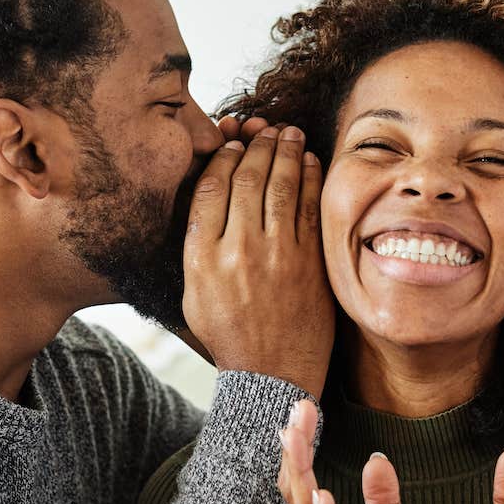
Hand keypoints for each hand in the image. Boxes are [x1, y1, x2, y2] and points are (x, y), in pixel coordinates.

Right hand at [182, 120, 333, 397]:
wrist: (271, 375)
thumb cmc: (229, 336)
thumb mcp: (193, 295)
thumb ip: (196, 247)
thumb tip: (209, 199)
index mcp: (201, 258)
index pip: (210, 189)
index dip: (222, 159)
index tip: (231, 145)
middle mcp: (237, 251)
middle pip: (246, 179)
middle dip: (256, 145)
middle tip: (264, 128)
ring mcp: (277, 255)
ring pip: (280, 186)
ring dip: (284, 151)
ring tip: (287, 132)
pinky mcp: (309, 262)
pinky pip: (310, 207)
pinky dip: (310, 178)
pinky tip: (309, 161)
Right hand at [279, 406, 455, 503]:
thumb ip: (384, 500)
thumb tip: (375, 458)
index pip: (310, 482)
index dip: (304, 447)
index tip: (304, 410)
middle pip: (300, 490)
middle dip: (296, 450)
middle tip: (296, 410)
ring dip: (299, 476)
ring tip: (294, 439)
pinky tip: (322, 496)